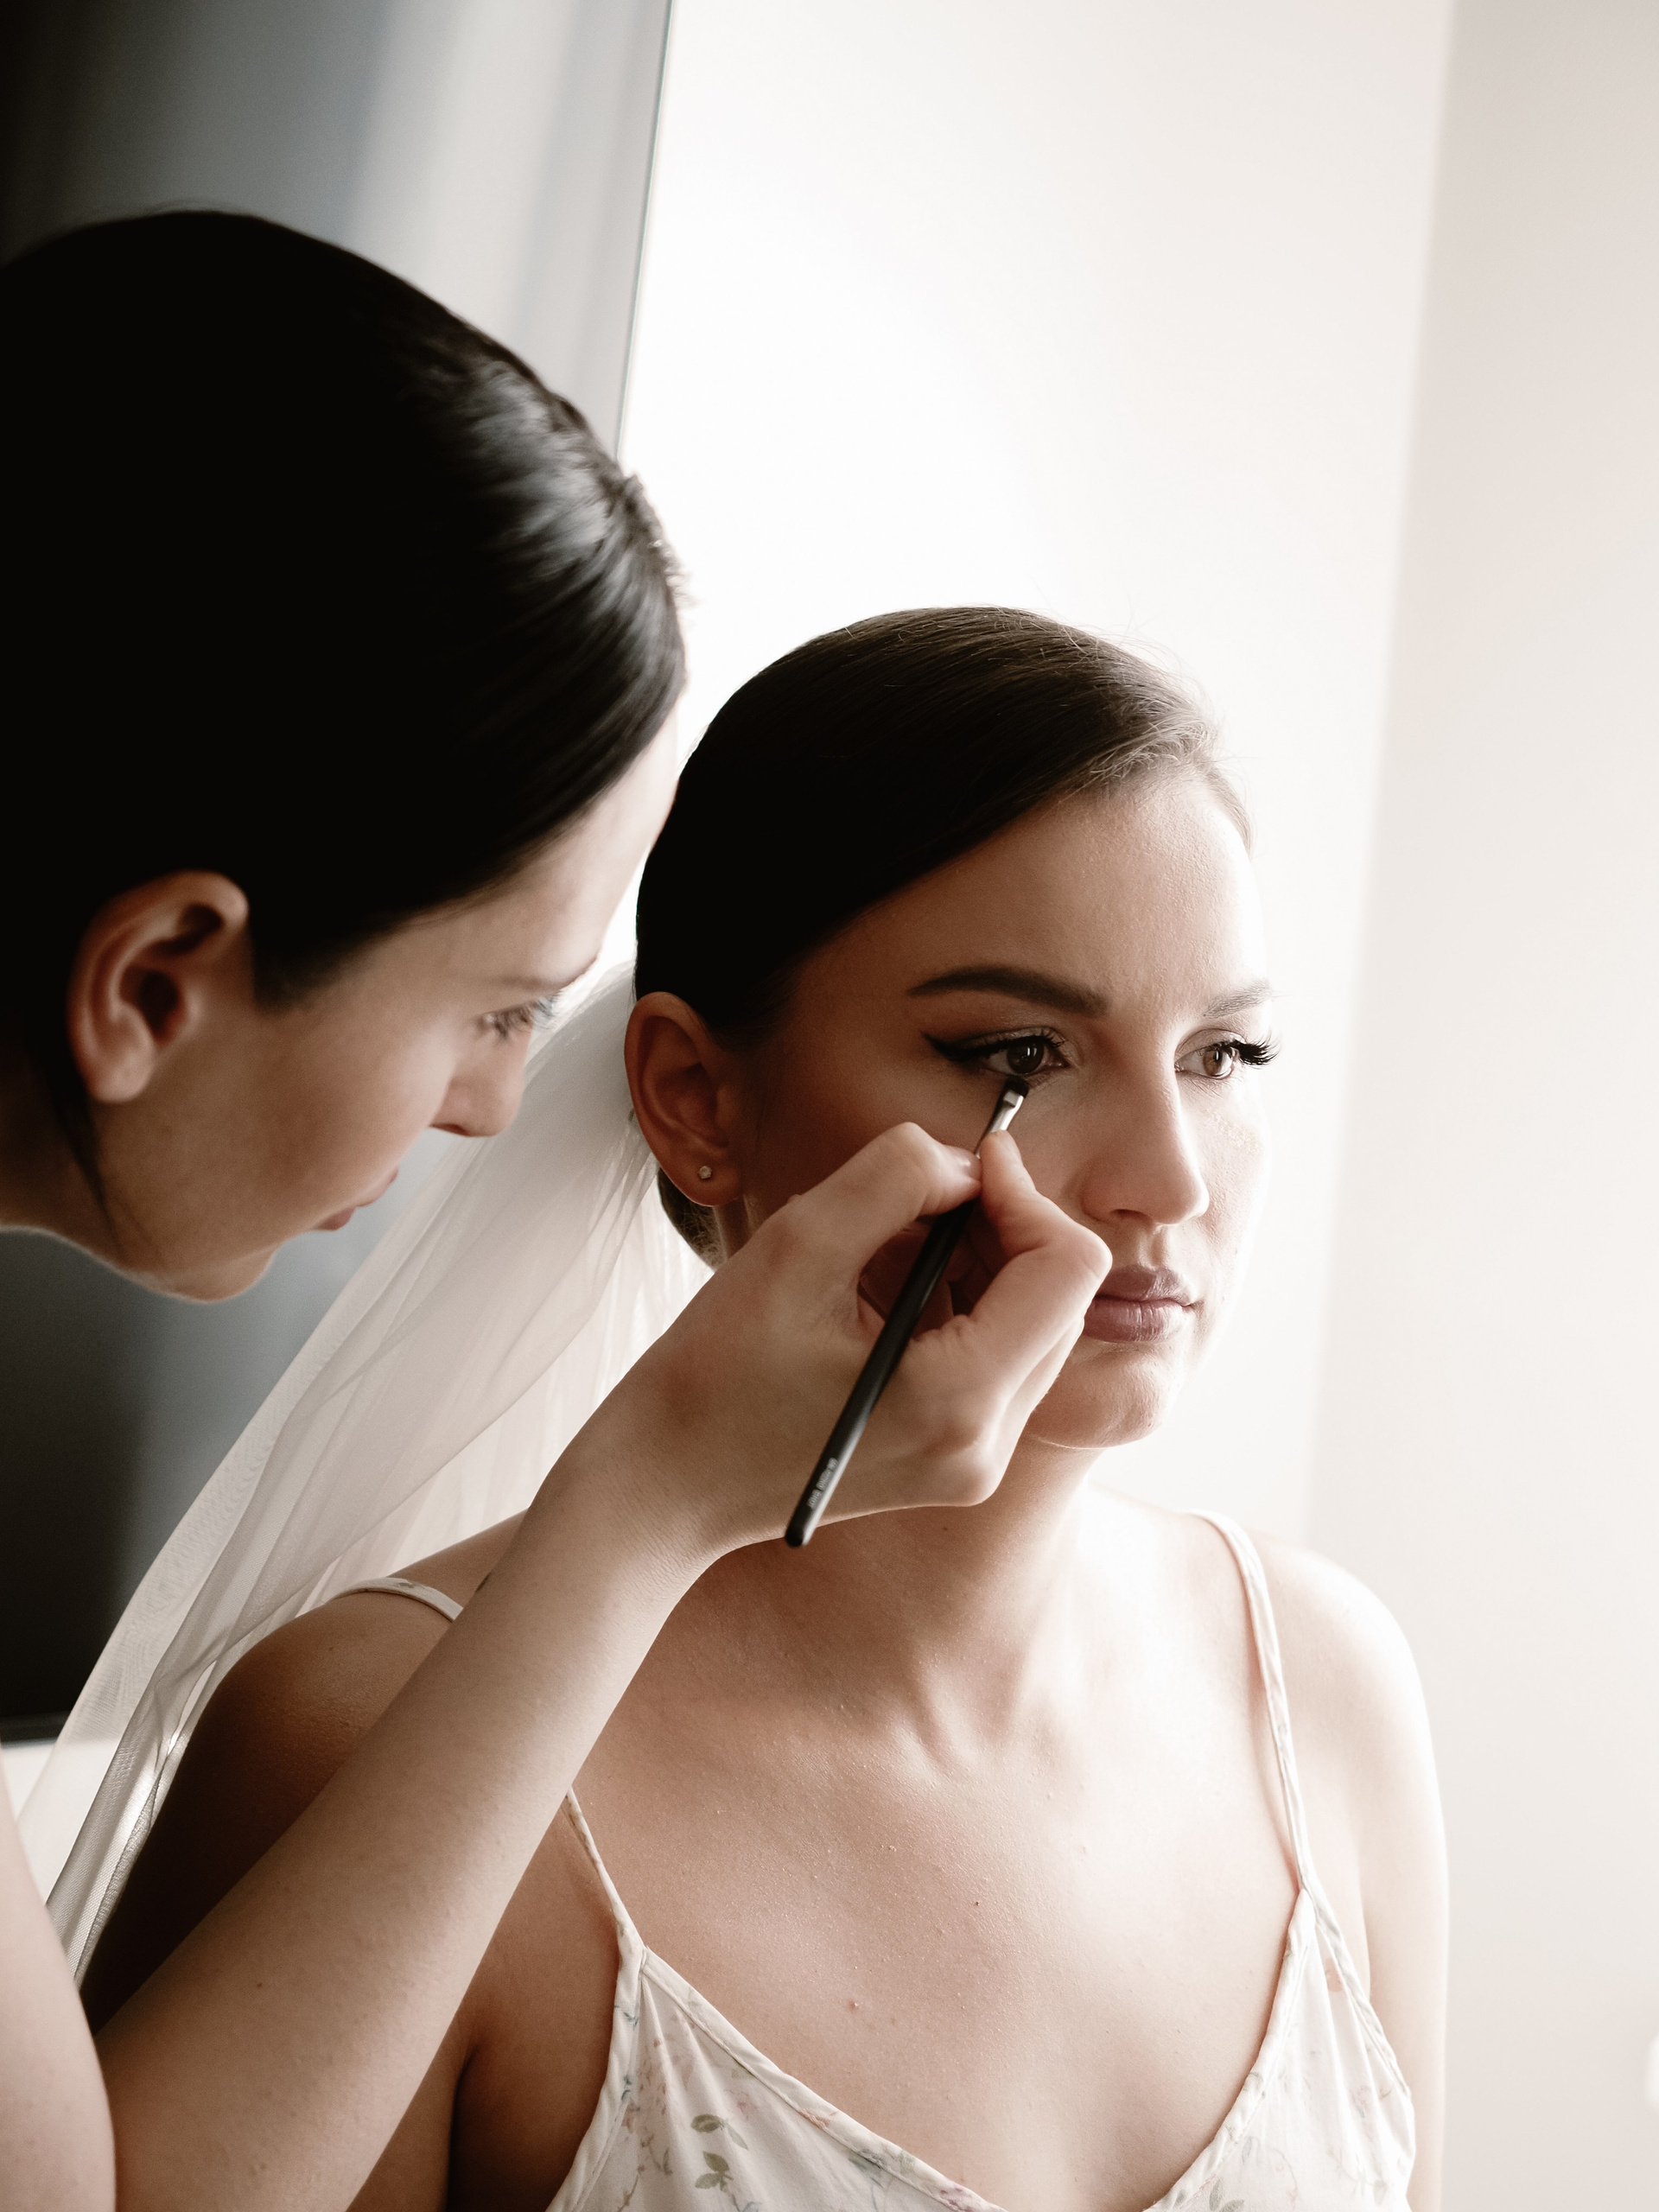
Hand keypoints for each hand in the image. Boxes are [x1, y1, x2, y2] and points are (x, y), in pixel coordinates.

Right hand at [574, 1122, 1108, 1555]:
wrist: (667, 1487)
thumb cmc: (712, 1375)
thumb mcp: (797, 1245)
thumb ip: (896, 1178)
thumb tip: (969, 1163)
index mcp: (958, 1400)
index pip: (1068, 1268)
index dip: (1024, 1194)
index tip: (963, 1164)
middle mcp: (987, 1445)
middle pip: (1064, 1297)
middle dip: (1008, 1225)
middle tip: (927, 1192)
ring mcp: (976, 1462)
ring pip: (1038, 1325)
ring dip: (987, 1261)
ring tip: (896, 1241)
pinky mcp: (957, 1461)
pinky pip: (1001, 1359)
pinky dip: (966, 1304)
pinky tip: (892, 1288)